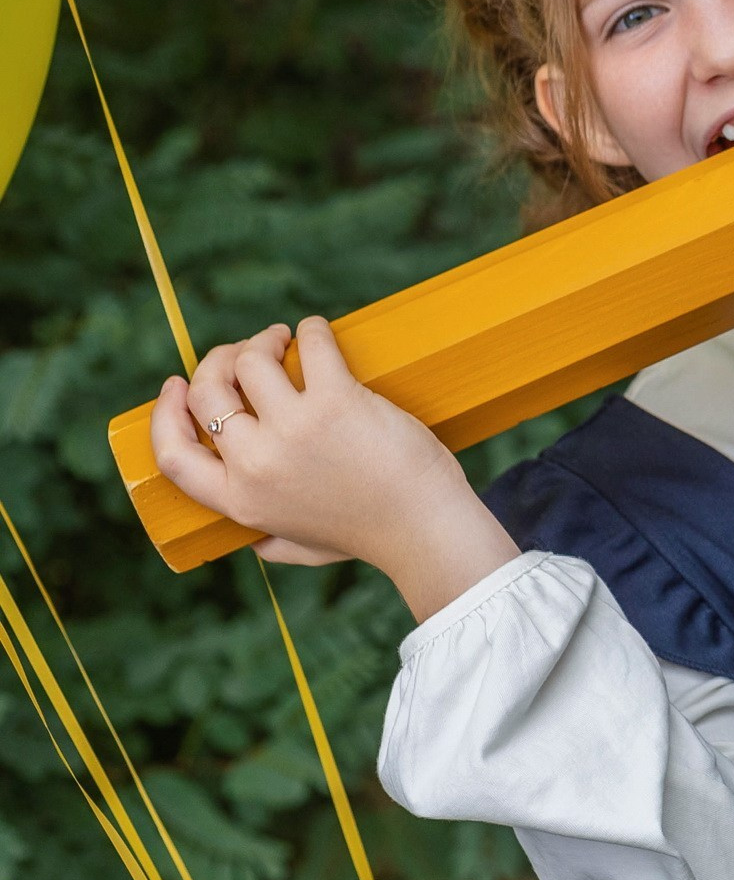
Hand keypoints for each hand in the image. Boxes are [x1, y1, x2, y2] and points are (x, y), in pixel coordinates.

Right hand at [151, 318, 518, 620]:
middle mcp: (256, 464)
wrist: (423, 527)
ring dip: (261, 340)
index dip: (164, 414)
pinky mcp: (336, 402)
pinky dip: (311, 329)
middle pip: (207, 394)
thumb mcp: (301, 549)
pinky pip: (310, 347)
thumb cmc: (370, 535)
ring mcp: (293, 430)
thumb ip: (269, 543)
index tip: (174, 385)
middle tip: (243, 351)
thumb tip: (249, 541)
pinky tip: (316, 330)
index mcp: (240, 500)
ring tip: (281, 337)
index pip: (173, 455)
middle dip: (216, 362)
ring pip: (250, 362)